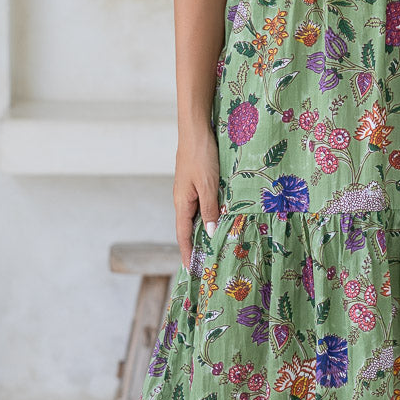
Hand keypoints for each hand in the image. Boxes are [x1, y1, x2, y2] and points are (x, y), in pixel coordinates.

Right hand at [174, 125, 220, 258]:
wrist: (196, 129)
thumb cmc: (201, 156)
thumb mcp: (208, 185)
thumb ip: (209, 209)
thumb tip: (208, 233)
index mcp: (182, 202)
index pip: (183, 235)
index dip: (187, 252)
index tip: (191, 269)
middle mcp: (182, 199)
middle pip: (188, 227)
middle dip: (195, 245)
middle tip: (206, 262)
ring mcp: (188, 190)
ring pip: (195, 215)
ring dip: (203, 230)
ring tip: (214, 245)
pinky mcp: (194, 182)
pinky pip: (200, 204)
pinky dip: (207, 215)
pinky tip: (218, 217)